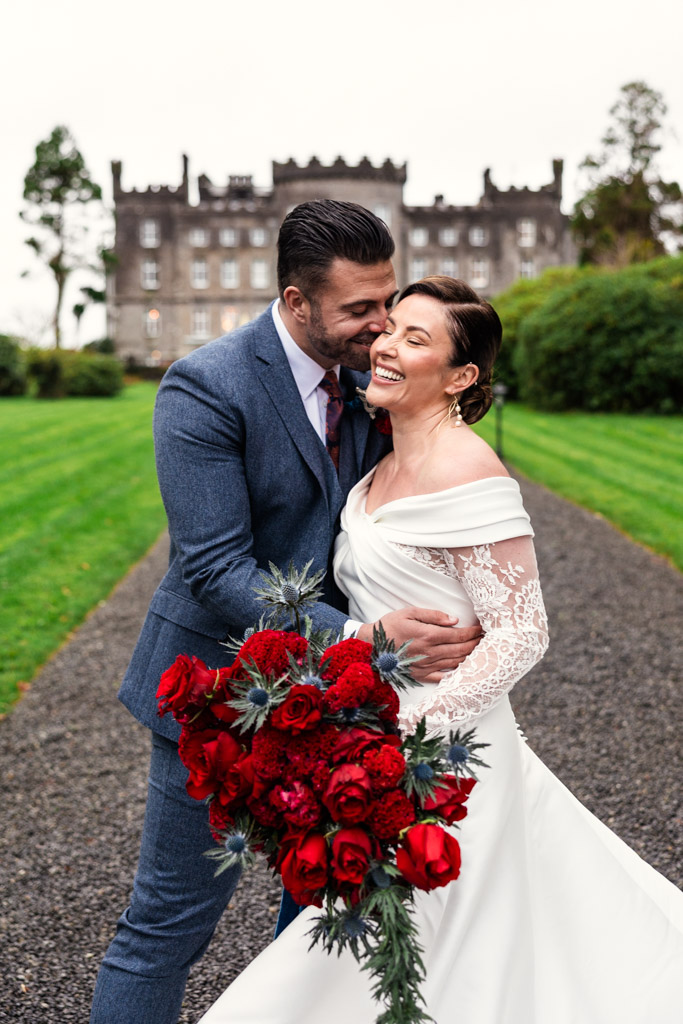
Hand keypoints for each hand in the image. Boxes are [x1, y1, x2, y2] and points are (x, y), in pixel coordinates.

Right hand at [356, 607, 482, 683]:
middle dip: (476, 645)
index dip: (473, 632)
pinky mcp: (420, 675)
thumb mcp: (409, 612)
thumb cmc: (389, 626)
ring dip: (470, 658)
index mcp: (428, 635)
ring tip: (480, 652)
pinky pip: (442, 677)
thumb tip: (454, 620)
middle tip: (487, 640)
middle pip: (461, 650)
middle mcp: (430, 652)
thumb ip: (433, 615)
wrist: (370, 646)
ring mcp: (426, 666)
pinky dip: (455, 674)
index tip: (483, 628)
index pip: (458, 635)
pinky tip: (463, 669)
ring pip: (455, 664)